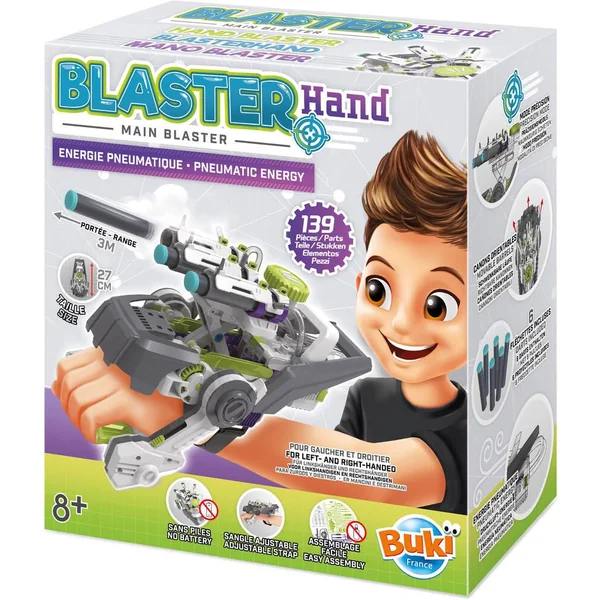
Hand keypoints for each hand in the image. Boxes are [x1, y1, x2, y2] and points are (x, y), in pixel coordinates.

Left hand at [52, 347, 183, 442]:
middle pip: (69, 383)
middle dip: (68, 406)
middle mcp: (118, 364)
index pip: (68, 365)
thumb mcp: (122, 383)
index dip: (63, 386)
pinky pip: (92, 416)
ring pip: (78, 399)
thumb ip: (90, 380)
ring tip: (91, 426)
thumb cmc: (159, 397)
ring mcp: (123, 382)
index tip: (72, 400)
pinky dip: (89, 430)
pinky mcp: (129, 401)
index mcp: (115, 355)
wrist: (186, 411)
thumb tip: (59, 386)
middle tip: (82, 418)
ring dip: (78, 419)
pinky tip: (99, 433)